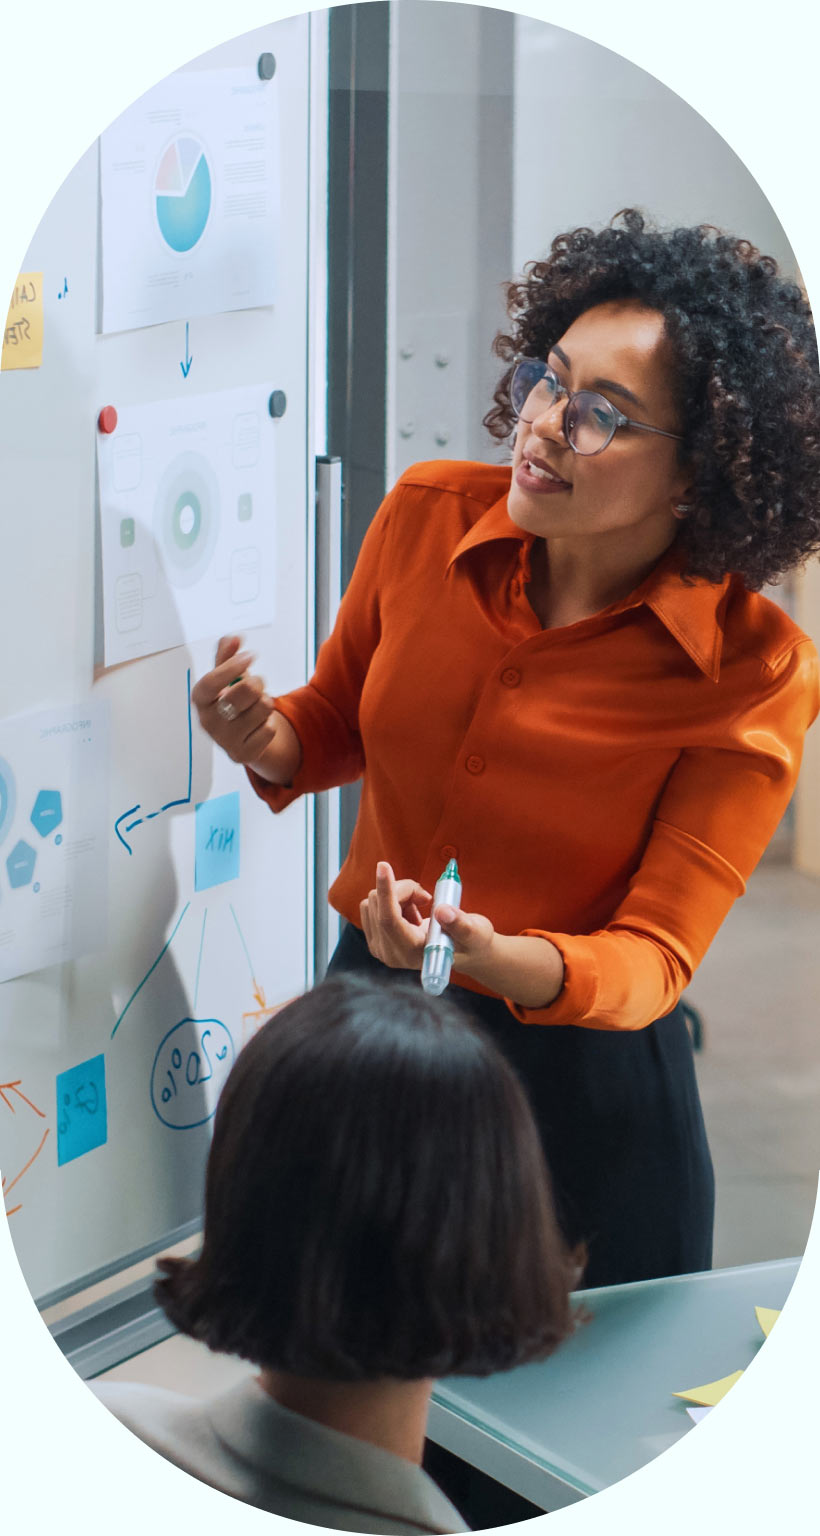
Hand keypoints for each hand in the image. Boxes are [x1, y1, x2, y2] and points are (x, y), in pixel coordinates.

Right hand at [192, 636, 278, 767]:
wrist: (240, 738)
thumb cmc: (231, 702)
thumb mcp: (226, 677)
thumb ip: (227, 655)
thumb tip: (234, 638)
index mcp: (200, 699)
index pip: (211, 681)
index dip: (232, 666)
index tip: (250, 655)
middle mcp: (207, 721)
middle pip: (246, 691)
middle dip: (259, 682)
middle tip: (256, 685)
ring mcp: (224, 741)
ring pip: (263, 707)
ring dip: (266, 703)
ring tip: (256, 707)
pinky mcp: (242, 755)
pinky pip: (269, 729)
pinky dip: (269, 724)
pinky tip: (258, 726)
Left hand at [359, 862, 495, 973]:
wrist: (461, 952)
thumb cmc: (470, 941)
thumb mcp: (475, 932)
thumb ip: (461, 924)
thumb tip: (442, 911)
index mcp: (413, 954)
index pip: (389, 921)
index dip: (387, 892)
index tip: (383, 866)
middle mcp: (390, 953)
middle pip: (379, 904)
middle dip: (404, 890)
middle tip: (426, 898)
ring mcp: (379, 947)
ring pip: (373, 901)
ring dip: (398, 895)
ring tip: (419, 908)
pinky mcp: (374, 938)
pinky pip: (371, 905)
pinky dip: (390, 900)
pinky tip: (409, 913)